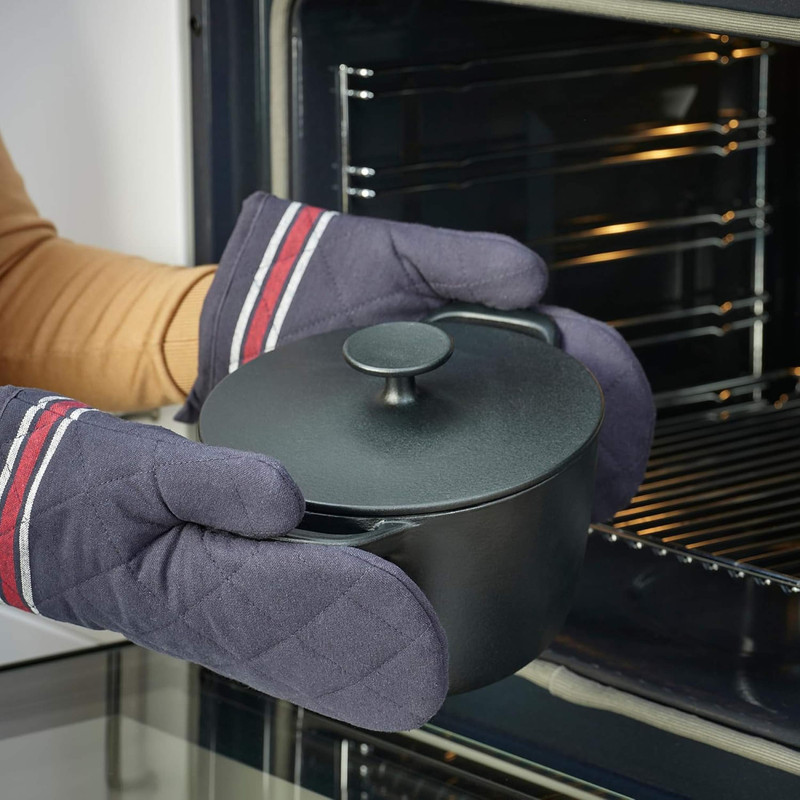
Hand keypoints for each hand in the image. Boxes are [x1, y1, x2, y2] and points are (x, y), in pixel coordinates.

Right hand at [0, 387, 446, 730]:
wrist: (31, 512)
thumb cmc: (77, 491)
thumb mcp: (138, 469)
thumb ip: (214, 483)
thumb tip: (287, 500)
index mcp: (186, 583)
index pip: (287, 599)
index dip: (352, 603)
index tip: (408, 603)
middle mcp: (205, 615)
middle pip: (300, 645)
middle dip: (368, 652)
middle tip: (429, 658)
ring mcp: (208, 619)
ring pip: (291, 651)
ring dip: (353, 658)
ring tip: (410, 659)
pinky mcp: (212, 606)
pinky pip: (274, 638)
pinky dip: (319, 647)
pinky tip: (353, 647)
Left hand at [179, 194, 652, 519]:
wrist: (251, 322)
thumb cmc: (318, 277)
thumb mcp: (396, 253)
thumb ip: (462, 259)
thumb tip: (535, 281)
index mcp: (489, 322)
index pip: (580, 350)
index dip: (615, 386)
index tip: (625, 421)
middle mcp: (477, 369)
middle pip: (571, 408)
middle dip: (609, 443)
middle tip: (616, 481)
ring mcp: (450, 409)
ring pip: (533, 443)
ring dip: (575, 473)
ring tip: (591, 505)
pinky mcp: (416, 444)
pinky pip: (478, 469)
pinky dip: (520, 491)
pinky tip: (535, 509)